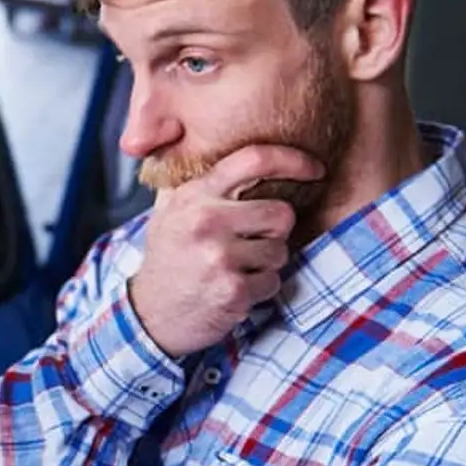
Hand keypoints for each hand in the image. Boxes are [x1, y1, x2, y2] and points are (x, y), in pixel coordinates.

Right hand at [128, 145, 320, 357]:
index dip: (294, 160)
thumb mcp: (169, 212)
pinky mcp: (233, 290)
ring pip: (280, 251)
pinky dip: (260, 290)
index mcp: (194, 196)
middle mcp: (206, 222)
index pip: (254, 161)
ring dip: (266, 264)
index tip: (315, 168)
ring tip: (237, 269)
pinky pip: (273, 282)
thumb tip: (236, 150)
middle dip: (275, 231)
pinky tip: (234, 290)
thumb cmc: (168, 260)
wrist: (150, 315)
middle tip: (253, 243)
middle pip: (281, 213)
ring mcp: (219, 257)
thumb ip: (199, 184)